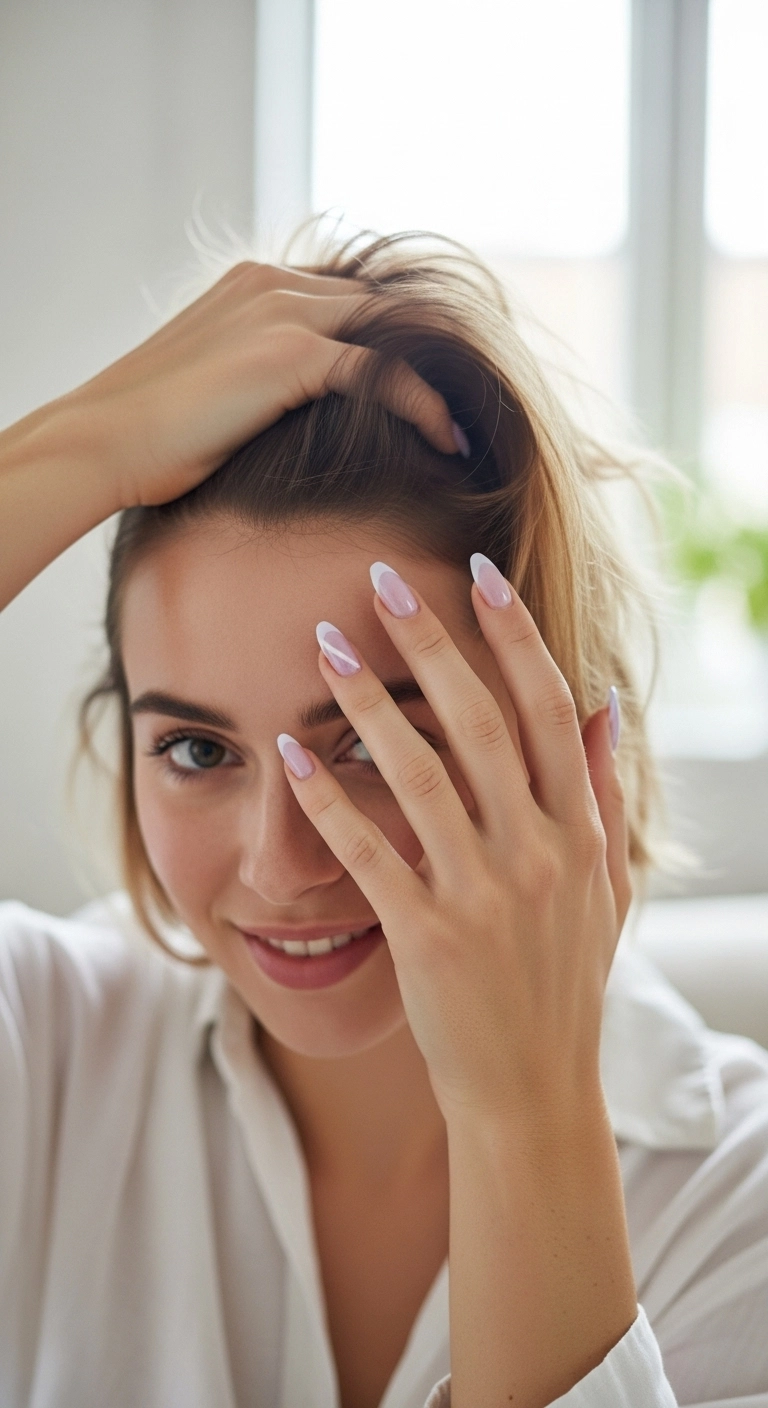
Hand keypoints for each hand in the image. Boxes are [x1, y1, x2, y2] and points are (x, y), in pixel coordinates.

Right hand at [62, 263, 458, 510]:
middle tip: (481, 400)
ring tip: (477, 422)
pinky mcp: (288, 353)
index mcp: (256, 284)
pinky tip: (447, 440)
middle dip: (441, 352)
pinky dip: (423, 404)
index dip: (405, 341)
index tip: (444, 384)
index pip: (357, 297)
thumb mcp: (215, 389)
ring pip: (395, 330)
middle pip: (388, 304)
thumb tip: (301, 417)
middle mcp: (275, 283)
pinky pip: (381, 370)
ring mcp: (281, 311)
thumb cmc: (152, 435)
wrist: (103, 441)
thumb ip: (264, 379)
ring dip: (445, 376)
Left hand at [278, 558, 630, 1122]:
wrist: (532, 1091)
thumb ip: (603, 794)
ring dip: (366, 703)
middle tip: (380, 582)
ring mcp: (484, 897)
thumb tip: (603, 705)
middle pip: (478, 723)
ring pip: (419, 775)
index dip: (513, 636)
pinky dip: (328, 800)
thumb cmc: (562, 982)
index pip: (548, 709)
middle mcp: (538, 854)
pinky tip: (292, 753)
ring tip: (323, 647)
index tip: (477, 576)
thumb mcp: (605, 887)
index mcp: (580, 832)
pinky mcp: (428, 937)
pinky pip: (369, 853)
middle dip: (428, 643)